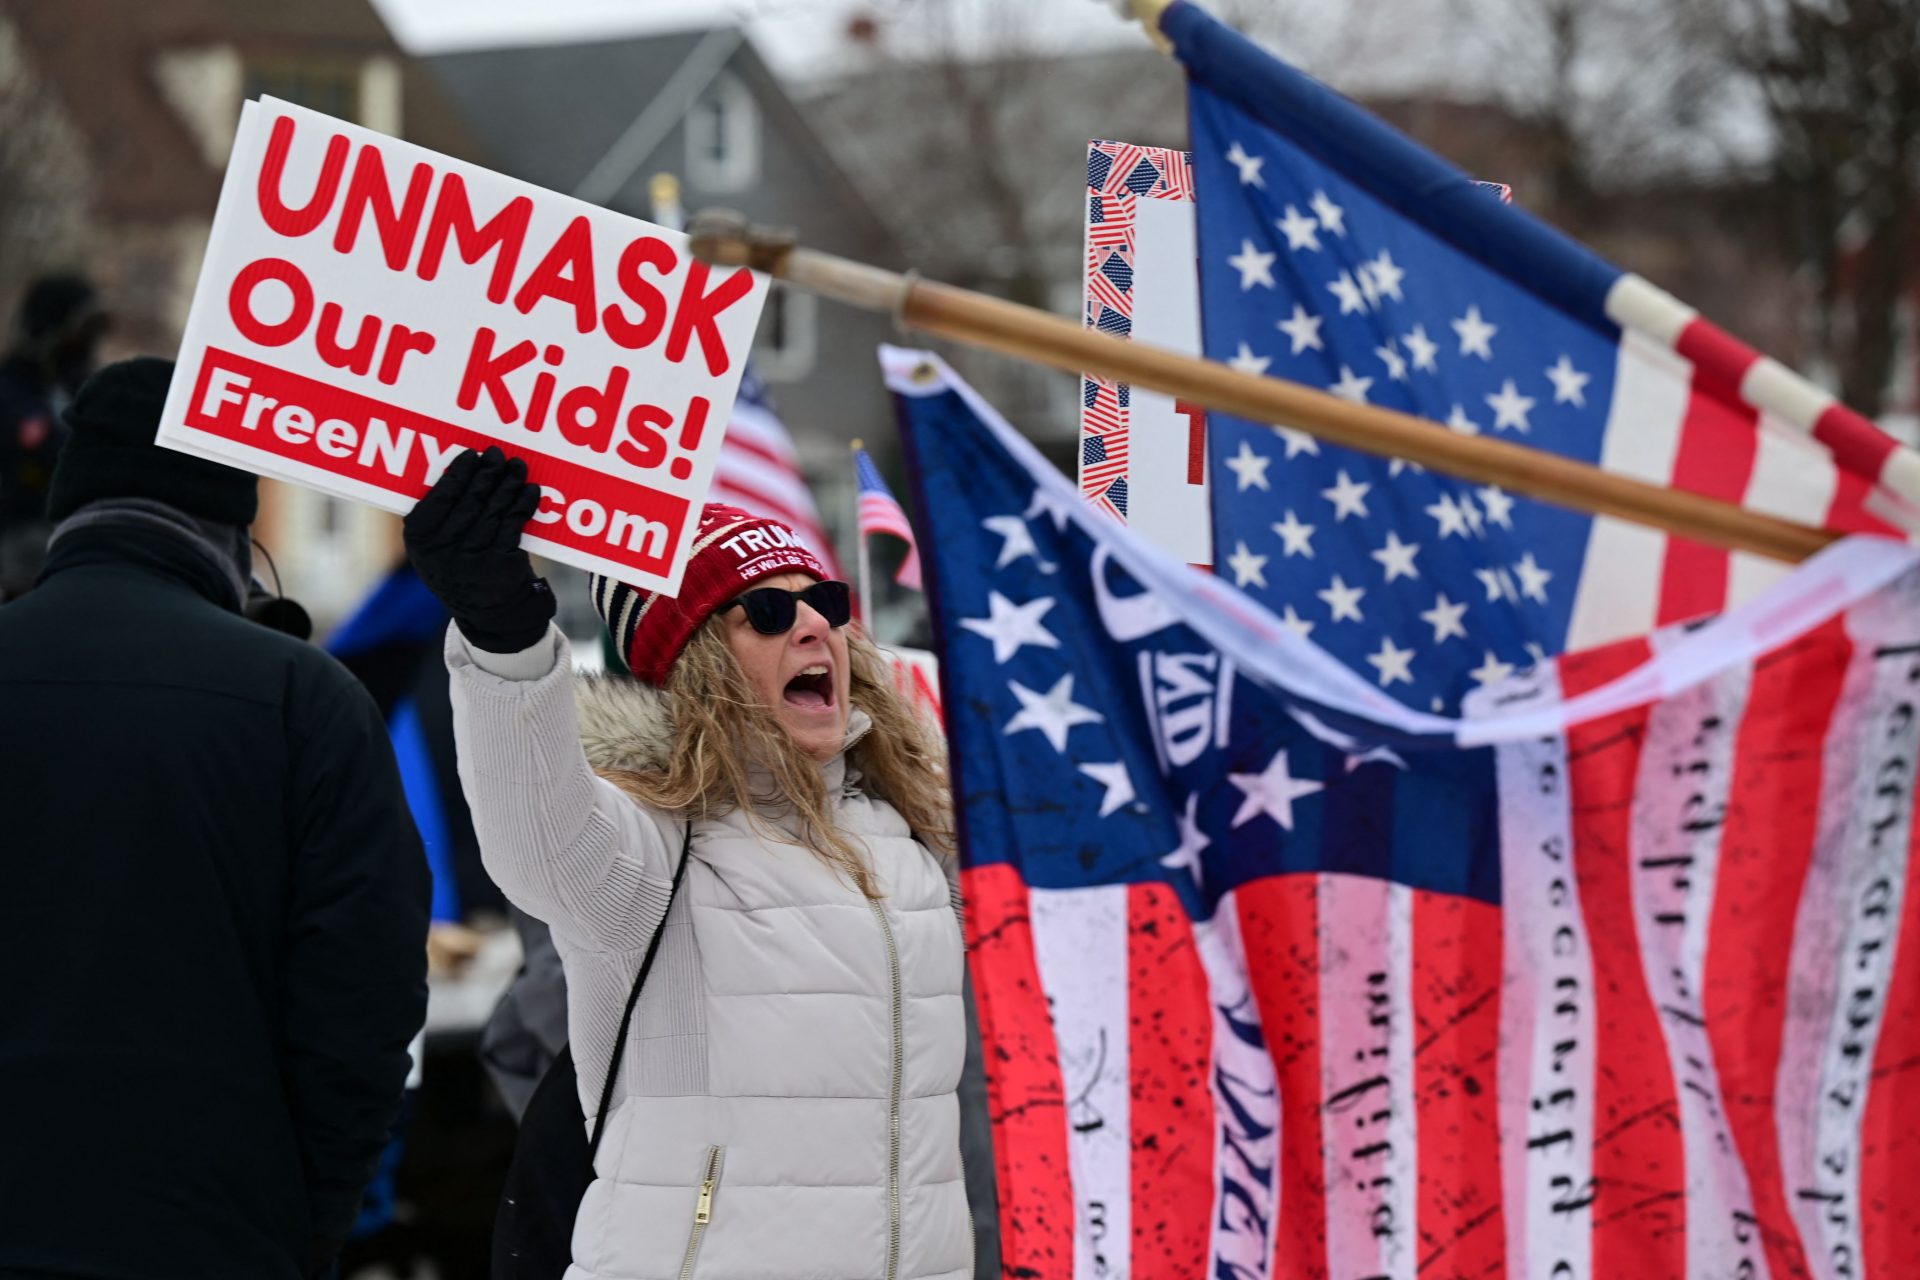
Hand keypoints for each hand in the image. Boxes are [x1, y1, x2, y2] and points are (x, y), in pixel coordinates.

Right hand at [403, 446, 554, 652]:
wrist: (491, 616)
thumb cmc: (463, 570)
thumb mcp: (439, 550)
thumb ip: (441, 517)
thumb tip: (462, 469)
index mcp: (419, 542)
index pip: (437, 499)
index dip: (456, 474)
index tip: (471, 455)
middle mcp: (441, 552)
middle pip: (468, 500)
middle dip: (486, 474)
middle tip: (498, 454)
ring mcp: (471, 559)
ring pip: (493, 510)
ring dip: (508, 484)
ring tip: (517, 467)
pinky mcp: (500, 565)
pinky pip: (513, 525)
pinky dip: (523, 505)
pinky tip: (530, 491)